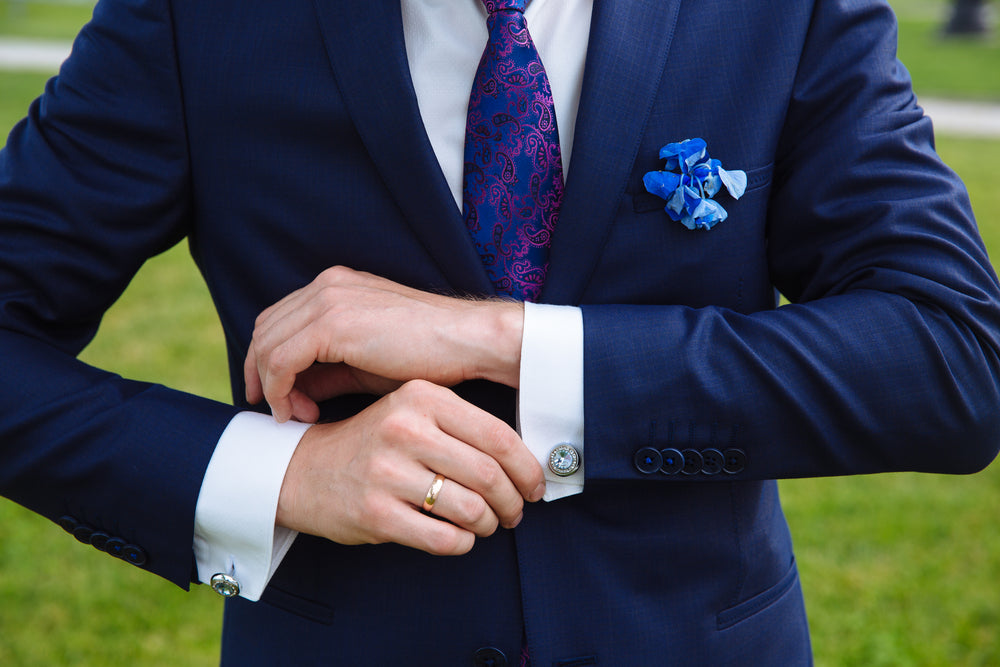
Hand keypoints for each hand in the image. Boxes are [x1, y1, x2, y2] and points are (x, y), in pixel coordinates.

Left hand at [245, 266, 523, 422]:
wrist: (468, 342)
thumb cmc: (429, 356)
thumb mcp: (365, 364)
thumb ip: (326, 372)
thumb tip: (293, 393)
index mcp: (335, 287)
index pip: (278, 321)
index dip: (268, 363)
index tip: (281, 399)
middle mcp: (326, 286)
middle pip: (265, 330)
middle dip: (262, 375)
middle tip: (284, 413)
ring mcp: (327, 300)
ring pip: (266, 345)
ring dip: (272, 387)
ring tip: (297, 417)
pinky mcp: (332, 322)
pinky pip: (281, 360)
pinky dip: (280, 390)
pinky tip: (303, 412)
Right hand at [276, 380, 545, 553]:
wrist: (305, 470)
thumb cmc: (374, 443)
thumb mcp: (412, 412)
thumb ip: (463, 427)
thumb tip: (526, 464)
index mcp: (421, 397)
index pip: (498, 436)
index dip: (527, 468)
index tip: (535, 486)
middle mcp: (405, 429)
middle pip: (489, 475)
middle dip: (512, 502)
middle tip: (514, 512)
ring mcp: (387, 472)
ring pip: (471, 510)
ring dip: (488, 524)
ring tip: (485, 524)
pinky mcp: (374, 513)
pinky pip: (443, 538)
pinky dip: (461, 543)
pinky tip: (458, 537)